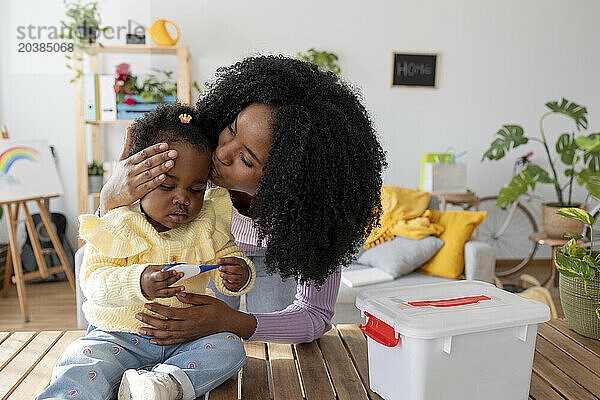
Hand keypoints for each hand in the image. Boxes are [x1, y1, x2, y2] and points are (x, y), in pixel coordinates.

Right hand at [99, 126, 177, 214]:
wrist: (111, 195)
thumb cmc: (120, 175)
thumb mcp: (121, 160)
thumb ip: (127, 144)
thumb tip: (129, 127)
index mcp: (128, 162)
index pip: (143, 153)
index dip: (155, 149)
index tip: (166, 145)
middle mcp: (130, 171)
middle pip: (148, 163)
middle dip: (162, 157)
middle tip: (174, 153)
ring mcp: (133, 182)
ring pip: (149, 174)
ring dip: (161, 168)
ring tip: (172, 163)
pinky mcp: (135, 193)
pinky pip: (147, 186)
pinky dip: (156, 181)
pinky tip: (164, 177)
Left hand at [135, 293, 257, 344]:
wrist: (227, 323)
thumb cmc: (218, 309)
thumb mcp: (207, 299)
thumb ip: (192, 297)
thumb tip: (178, 293)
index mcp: (192, 315)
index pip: (170, 313)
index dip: (157, 309)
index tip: (147, 305)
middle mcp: (188, 326)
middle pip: (165, 325)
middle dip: (150, 321)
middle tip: (138, 316)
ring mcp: (188, 333)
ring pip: (166, 335)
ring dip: (152, 332)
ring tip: (140, 330)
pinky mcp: (189, 338)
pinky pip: (173, 341)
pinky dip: (162, 341)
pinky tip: (153, 340)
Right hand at [140, 265, 184, 297]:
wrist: (138, 283)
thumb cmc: (147, 274)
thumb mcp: (153, 268)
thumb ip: (165, 267)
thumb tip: (175, 263)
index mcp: (150, 277)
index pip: (161, 276)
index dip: (168, 273)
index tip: (175, 271)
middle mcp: (152, 286)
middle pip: (165, 283)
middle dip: (175, 279)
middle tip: (182, 275)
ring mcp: (154, 292)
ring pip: (166, 292)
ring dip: (176, 290)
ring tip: (183, 288)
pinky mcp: (156, 296)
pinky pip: (166, 296)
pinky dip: (173, 294)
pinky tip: (179, 292)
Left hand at [217, 257, 249, 291]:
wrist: (243, 276)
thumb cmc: (236, 267)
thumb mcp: (232, 263)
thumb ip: (225, 262)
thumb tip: (217, 262)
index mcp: (241, 262)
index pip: (234, 260)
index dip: (225, 260)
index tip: (218, 260)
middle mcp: (243, 270)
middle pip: (235, 269)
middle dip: (226, 269)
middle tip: (219, 268)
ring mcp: (242, 278)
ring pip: (235, 278)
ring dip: (226, 276)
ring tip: (221, 274)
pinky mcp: (239, 284)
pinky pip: (233, 285)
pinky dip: (227, 283)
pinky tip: (224, 280)